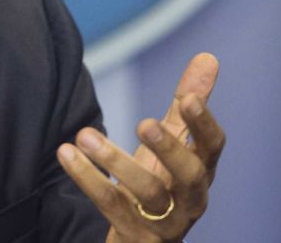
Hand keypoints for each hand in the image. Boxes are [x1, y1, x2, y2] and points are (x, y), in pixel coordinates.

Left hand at [56, 53, 224, 242]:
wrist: (140, 238)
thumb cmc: (160, 181)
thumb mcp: (172, 142)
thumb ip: (187, 103)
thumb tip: (208, 56)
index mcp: (201, 170)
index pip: (213, 147)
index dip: (203, 124)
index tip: (188, 98)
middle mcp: (189, 198)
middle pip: (190, 175)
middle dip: (169, 148)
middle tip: (143, 122)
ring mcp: (163, 221)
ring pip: (148, 193)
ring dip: (116, 161)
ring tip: (85, 135)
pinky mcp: (135, 235)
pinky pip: (111, 207)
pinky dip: (88, 179)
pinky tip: (66, 153)